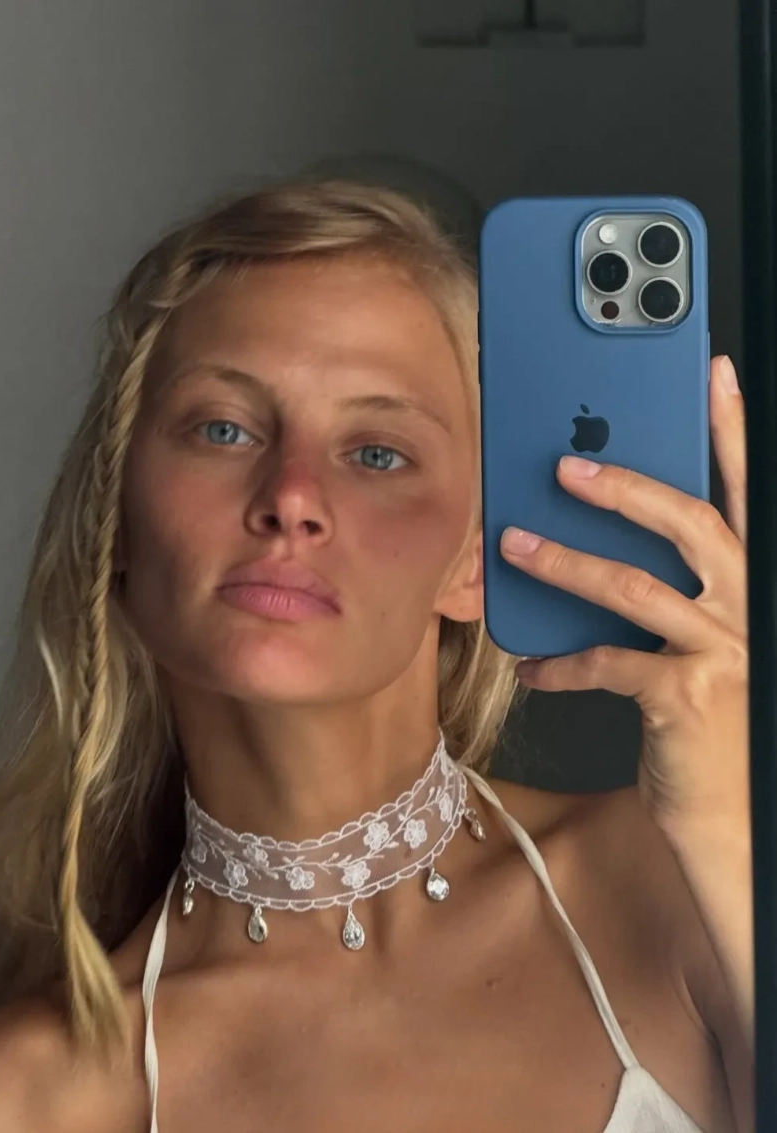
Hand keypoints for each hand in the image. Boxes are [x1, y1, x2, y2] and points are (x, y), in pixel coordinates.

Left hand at [500, 355, 747, 834]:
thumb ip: (667, 591)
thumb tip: (593, 543)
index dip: (730, 431)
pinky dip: (561, 664)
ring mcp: (720, 651)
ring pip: (634, 587)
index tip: (713, 375)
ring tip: (515, 544)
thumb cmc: (707, 724)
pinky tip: (532, 666)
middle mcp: (744, 608)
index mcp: (747, 585)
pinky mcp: (685, 697)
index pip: (739, 495)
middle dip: (626, 488)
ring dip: (565, 562)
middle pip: (689, 523)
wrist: (729, 815)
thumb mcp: (697, 646)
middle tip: (567, 467)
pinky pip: (608, 663)